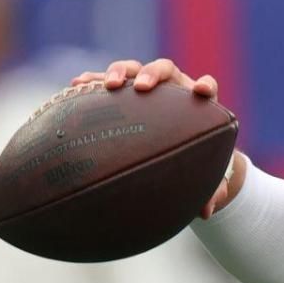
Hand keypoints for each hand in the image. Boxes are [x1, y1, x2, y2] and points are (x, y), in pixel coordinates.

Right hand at [71, 59, 239, 216]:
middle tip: (142, 88)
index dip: (205, 86)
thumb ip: (207, 189)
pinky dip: (92, 79)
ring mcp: (144, 87)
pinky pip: (105, 80)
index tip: (202, 91)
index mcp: (195, 104)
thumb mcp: (199, 174)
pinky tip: (76, 84)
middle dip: (153, 75)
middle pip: (164, 70)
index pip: (206, 87)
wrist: (169, 146)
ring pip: (132, 69)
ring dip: (120, 72)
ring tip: (107, 85)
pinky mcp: (122, 90)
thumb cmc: (189, 158)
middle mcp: (171, 88)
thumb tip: (206, 212)